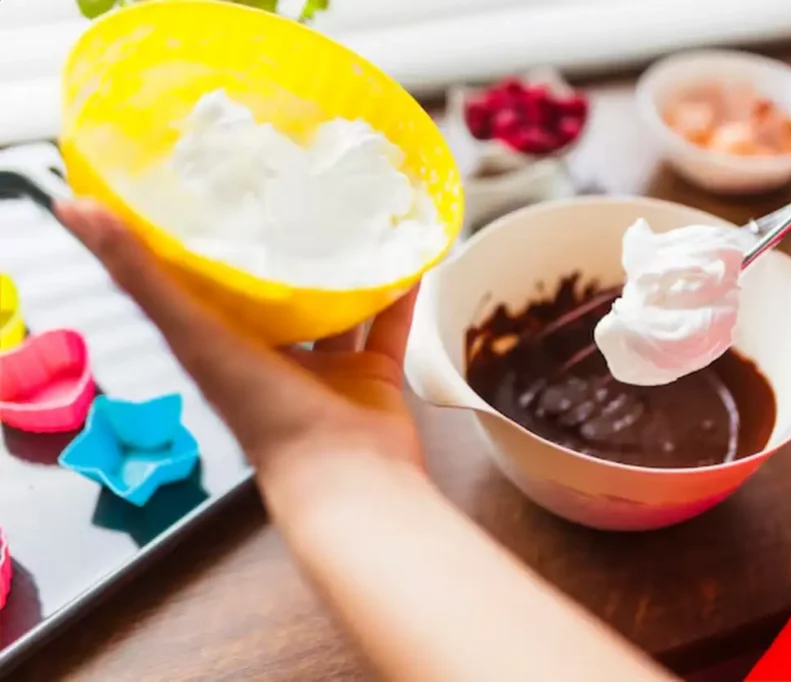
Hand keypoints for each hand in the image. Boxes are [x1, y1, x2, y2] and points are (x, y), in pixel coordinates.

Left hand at [54, 200, 674, 681]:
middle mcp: (274, 358)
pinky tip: (408, 254)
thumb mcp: (192, 332)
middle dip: (282, 250)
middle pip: (276, 295)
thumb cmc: (265, 414)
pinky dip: (398, 294)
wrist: (345, 475)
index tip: (211, 189)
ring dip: (345, 268)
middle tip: (294, 192)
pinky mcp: (374, 375)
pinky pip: (388, 326)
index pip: (207, 286)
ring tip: (355, 216)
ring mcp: (328, 369)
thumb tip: (73, 208)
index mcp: (224, 349)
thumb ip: (140, 274)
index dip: (204, 241)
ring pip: (338, 307)